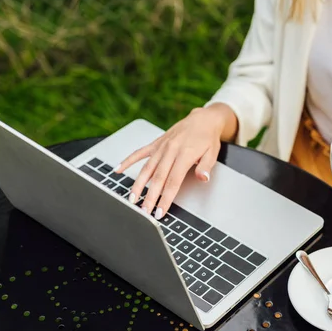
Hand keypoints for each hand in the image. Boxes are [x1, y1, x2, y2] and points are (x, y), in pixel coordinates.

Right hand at [114, 103, 237, 218]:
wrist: (202, 119)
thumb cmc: (207, 137)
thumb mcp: (213, 153)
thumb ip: (206, 167)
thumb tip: (203, 178)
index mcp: (185, 154)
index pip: (173, 181)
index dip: (165, 198)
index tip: (160, 211)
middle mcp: (170, 150)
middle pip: (158, 178)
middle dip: (150, 196)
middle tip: (143, 211)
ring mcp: (161, 146)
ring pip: (146, 168)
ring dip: (138, 184)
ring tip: (132, 198)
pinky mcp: (156, 143)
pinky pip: (139, 152)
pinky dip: (128, 160)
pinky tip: (118, 169)